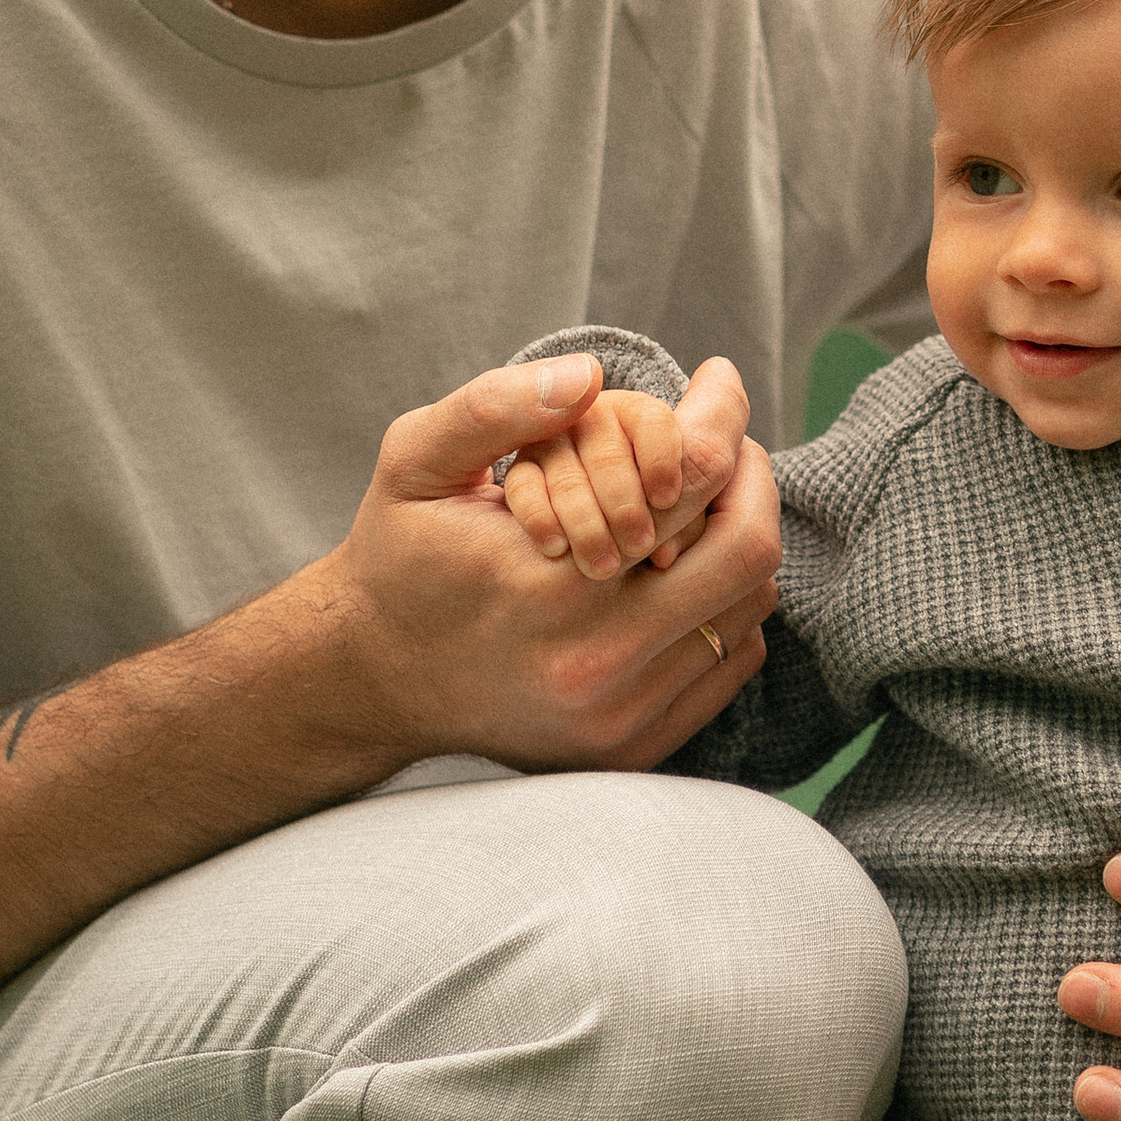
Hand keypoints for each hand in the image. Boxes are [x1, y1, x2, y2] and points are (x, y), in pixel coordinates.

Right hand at [324, 354, 781, 773]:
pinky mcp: (634, 747)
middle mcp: (594, 661)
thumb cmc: (401, 557)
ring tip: (698, 506)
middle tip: (724, 445)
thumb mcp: (416, 464)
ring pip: (749, 608)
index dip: (720, 418)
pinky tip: (682, 575)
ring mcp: (621, 715)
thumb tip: (588, 373)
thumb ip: (493, 407)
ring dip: (737, 543)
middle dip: (748, 480)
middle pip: (746, 552)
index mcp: (549, 584)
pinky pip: (731, 662)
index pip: (694, 482)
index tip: (717, 380)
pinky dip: (726, 608)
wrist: (372, 679)